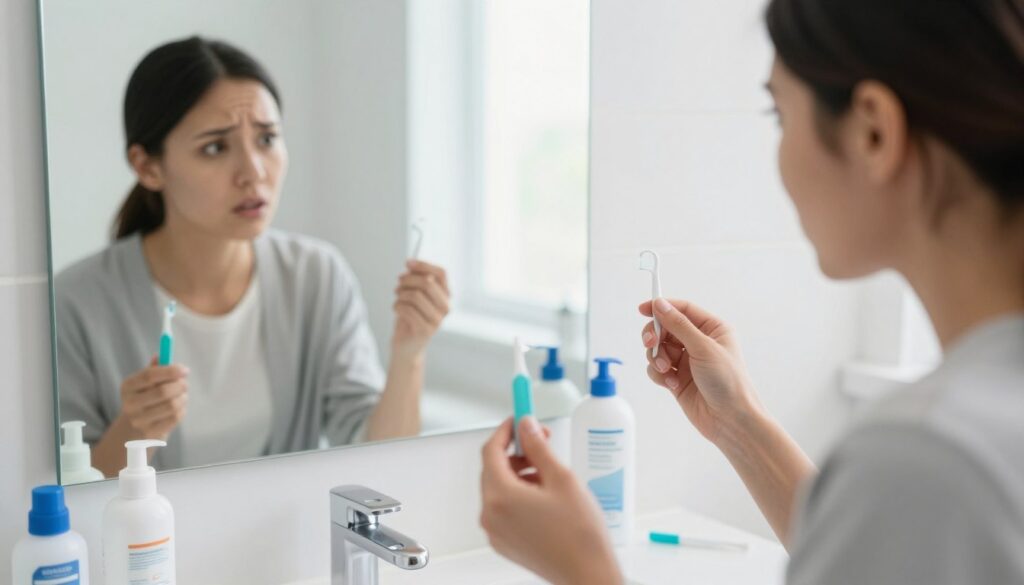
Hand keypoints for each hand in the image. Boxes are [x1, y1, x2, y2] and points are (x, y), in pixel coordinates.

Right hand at [116, 355, 188, 440]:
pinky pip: (175, 418)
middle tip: (185, 383)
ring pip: (172, 405)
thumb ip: (154, 369)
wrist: (135, 429)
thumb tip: (162, 355)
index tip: (185, 370)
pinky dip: (182, 410)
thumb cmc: (145, 398)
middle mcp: (130, 404)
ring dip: (183, 398)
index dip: (170, 371)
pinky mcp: (151, 433)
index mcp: (128, 386)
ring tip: (182, 396)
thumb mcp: (145, 383)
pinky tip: (179, 408)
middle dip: (180, 385)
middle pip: (162, 391)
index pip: (149, 375)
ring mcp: (139, 420)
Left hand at [391, 260, 449, 360]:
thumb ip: (416, 280)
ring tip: (397, 298)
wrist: (407, 345)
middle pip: (427, 283)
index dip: (424, 265)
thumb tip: (410, 265)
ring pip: (415, 296)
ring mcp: (437, 320)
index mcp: (446, 296)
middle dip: (407, 280)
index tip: (408, 263)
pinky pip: (407, 310)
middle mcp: (445, 308)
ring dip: (400, 294)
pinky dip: (397, 306)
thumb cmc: (411, 317)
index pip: (441, 274)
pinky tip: (397, 309)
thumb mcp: (415, 295)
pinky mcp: (425, 330)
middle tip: (398, 283)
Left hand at [480, 417, 622, 584]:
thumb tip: (526, 427)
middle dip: (516, 453)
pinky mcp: (505, 543)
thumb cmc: (580, 534)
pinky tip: (544, 496)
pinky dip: (519, 495)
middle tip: (541, 443)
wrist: (587, 574)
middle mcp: (491, 515)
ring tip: (549, 474)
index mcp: (501, 497)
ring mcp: (496, 532)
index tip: (519, 420)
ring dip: (519, 474)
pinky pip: (504, 509)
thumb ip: (539, 448)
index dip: (506, 431)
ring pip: (499, 489)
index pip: (491, 451)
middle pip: (493, 470)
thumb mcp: (562, 478)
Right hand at [640, 298, 762, 444]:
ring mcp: (687, 361)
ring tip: (668, 371)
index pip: (683, 310)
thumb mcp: (703, 348)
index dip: (662, 307)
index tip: (642, 309)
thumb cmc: (727, 382)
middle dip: (655, 336)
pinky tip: (672, 384)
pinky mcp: (677, 379)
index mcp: (712, 329)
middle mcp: (699, 342)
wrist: (731, 420)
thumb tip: (659, 305)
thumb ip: (679, 325)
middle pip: (665, 328)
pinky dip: (660, 375)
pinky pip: (657, 369)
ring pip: (658, 349)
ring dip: (657, 359)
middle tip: (650, 344)